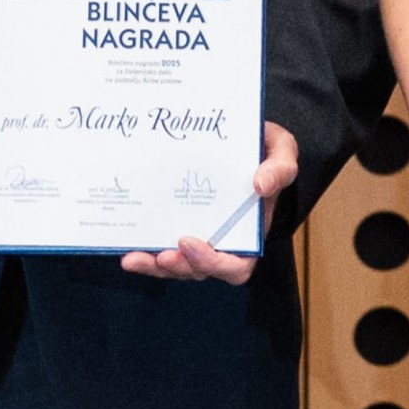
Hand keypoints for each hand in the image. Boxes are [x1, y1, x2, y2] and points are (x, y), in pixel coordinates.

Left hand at [120, 121, 297, 284]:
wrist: (243, 138)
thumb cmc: (265, 149)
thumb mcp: (282, 151)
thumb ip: (280, 168)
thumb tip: (261, 185)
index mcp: (250, 231)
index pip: (236, 266)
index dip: (212, 262)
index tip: (188, 242)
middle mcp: (223, 240)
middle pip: (200, 269)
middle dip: (178, 267)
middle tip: (160, 255)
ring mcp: (199, 234)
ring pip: (177, 264)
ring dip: (155, 266)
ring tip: (133, 258)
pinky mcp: (177, 223)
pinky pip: (161, 247)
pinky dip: (145, 253)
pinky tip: (126, 247)